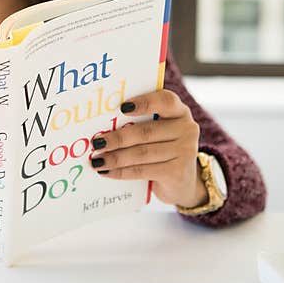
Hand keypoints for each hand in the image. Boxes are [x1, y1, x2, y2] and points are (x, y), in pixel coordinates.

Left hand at [89, 89, 208, 208]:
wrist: (182, 182)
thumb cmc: (162, 149)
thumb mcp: (157, 132)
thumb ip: (139, 124)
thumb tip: (102, 127)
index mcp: (179, 111)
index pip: (165, 100)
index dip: (144, 102)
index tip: (122, 107)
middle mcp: (186, 129)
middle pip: (146, 131)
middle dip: (117, 138)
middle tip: (97, 142)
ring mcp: (185, 152)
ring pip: (142, 153)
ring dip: (115, 157)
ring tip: (97, 160)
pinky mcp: (177, 172)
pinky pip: (143, 171)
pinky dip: (121, 172)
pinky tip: (107, 171)